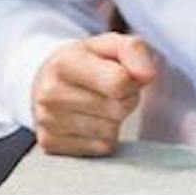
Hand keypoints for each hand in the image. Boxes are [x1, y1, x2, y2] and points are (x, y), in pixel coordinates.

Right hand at [30, 34, 161, 156]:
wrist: (47, 80)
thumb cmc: (86, 62)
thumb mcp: (110, 45)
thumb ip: (134, 51)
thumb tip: (148, 76)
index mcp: (64, 62)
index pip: (119, 82)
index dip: (131, 81)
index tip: (122, 75)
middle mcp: (50, 92)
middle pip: (117, 109)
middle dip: (124, 101)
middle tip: (109, 91)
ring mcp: (47, 121)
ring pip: (110, 132)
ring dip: (113, 121)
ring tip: (98, 105)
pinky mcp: (50, 143)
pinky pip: (100, 148)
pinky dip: (102, 138)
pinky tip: (88, 122)